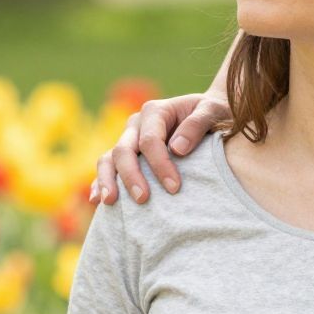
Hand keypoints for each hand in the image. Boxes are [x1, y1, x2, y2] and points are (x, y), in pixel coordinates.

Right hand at [89, 92, 228, 205]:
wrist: (210, 117)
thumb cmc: (215, 115)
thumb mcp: (214, 112)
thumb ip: (197, 124)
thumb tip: (178, 149)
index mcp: (155, 111)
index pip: (150, 140)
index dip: (160, 164)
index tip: (175, 187)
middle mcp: (136, 125)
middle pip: (124, 150)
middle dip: (132, 176)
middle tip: (143, 199)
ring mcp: (128, 140)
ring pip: (109, 159)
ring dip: (107, 180)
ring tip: (110, 202)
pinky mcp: (127, 156)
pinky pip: (107, 168)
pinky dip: (100, 183)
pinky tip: (98, 201)